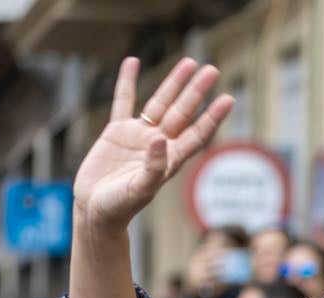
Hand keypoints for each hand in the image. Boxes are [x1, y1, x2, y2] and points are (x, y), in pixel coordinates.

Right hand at [74, 57, 232, 232]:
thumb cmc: (121, 207)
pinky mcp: (116, 132)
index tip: (228, 98)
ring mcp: (139, 136)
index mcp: (171, 160)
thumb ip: (153, 167)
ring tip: (188, 63)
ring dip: (173, 83)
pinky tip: (133, 62)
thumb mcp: (140, 190)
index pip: (197, 133)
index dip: (213, 116)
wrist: (96, 210)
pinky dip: (127, 82)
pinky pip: (123, 101)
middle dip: (197, 91)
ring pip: (160, 103)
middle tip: (212, 70)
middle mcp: (159, 144)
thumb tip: (159, 140)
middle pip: (183, 112)